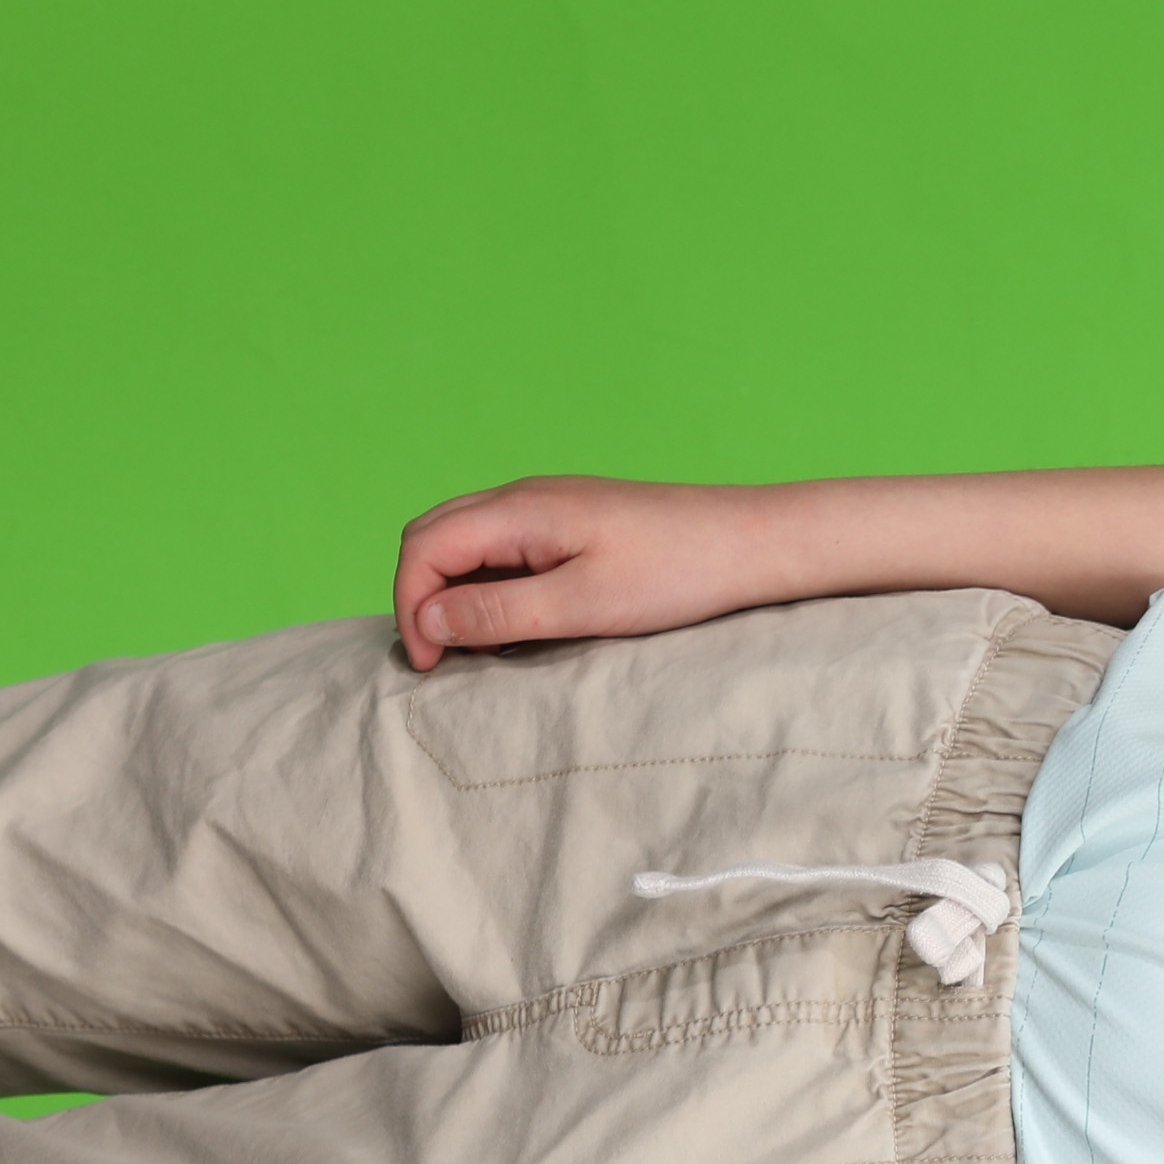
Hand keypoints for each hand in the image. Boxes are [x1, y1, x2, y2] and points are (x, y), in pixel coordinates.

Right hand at [392, 476, 791, 671]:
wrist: (753, 543)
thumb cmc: (677, 573)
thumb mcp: (581, 605)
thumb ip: (498, 612)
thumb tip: (427, 622)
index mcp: (517, 509)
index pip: (423, 547)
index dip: (410, 607)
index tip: (430, 666)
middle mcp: (522, 497)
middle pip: (433, 538)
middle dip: (422, 598)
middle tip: (443, 660)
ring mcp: (546, 506)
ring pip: (466, 543)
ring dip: (456, 594)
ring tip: (479, 650)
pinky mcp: (571, 523)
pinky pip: (505, 549)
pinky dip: (491, 586)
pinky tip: (518, 626)